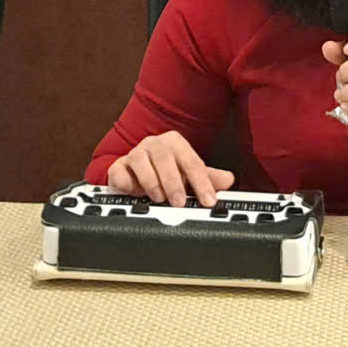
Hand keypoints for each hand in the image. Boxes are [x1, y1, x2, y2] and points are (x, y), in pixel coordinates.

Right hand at [106, 131, 234, 207]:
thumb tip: (228, 180)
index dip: (202, 183)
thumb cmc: (165, 171)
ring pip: (141, 161)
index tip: (208, 200)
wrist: (136, 172)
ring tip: (159, 198)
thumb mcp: (188, 175)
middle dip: (174, 182)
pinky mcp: (118, 167)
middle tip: (180, 202)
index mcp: (175, 144)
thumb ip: (207, 178)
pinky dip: (126, 182)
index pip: (192, 162)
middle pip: (165, 159)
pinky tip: (133, 191)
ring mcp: (135, 154)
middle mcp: (155, 145)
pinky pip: (119, 172)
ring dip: (151, 181)